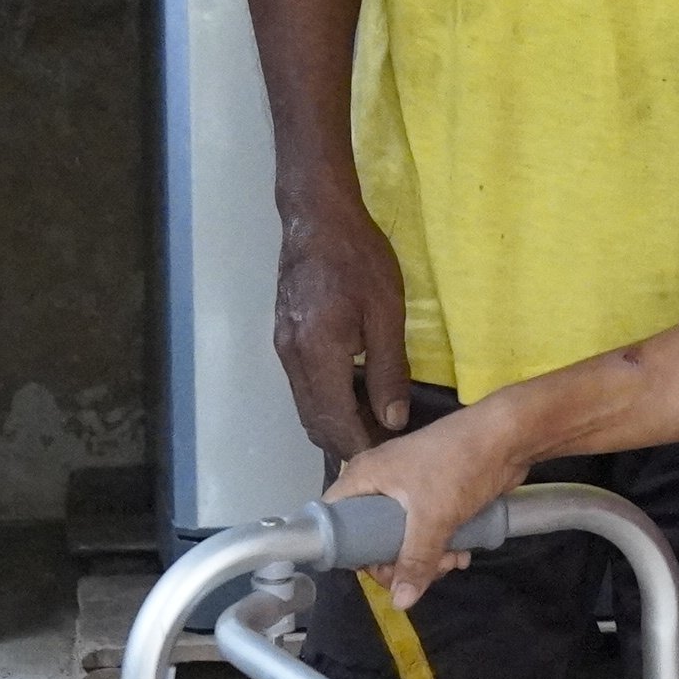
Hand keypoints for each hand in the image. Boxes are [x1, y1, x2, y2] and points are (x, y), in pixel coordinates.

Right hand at [270, 191, 417, 459]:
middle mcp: (293, 359)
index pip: (336, 423)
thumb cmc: (359, 258)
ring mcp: (284, 350)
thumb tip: (394, 419)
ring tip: (376, 427)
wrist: (316, 217)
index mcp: (319, 354)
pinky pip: (304, 387)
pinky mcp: (285, 339)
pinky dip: (327, 403)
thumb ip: (389, 369)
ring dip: (336, 425)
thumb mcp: (386, 312)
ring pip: (307, 407)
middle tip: (388, 449)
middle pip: (315, 423)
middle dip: (348, 444)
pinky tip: (355, 397)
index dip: (361, 448)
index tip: (390, 462)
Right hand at [324, 396, 538, 603]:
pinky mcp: (434, 497)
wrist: (508, 436)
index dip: (349, 549)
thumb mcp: (433, 517)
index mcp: (365, 477)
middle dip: (399, 561)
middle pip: (371, 537)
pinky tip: (461, 553)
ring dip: (427, 559)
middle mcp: (380, 484)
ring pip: (402, 539)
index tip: (377, 568)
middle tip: (425, 570)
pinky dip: (440, 547)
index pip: (335, 519)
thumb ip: (414, 561)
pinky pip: (425, 532)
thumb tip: (400, 603)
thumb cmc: (460, 465)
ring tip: (453, 560)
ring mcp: (408, 490)